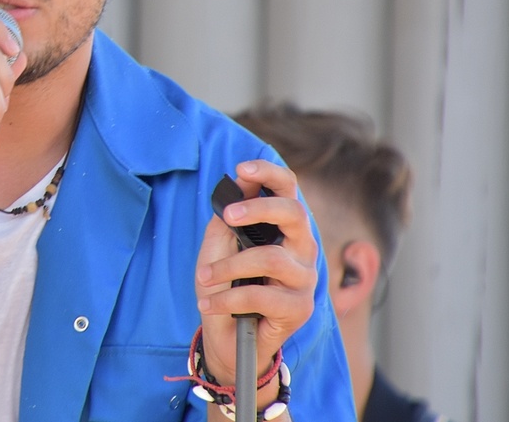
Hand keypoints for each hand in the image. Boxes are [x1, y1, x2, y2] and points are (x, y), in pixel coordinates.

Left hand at [194, 160, 317, 387]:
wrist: (228, 340)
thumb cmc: (225, 287)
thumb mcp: (217, 248)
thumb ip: (226, 219)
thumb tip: (236, 186)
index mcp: (284, 229)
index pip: (289, 191)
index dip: (270, 174)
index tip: (243, 168)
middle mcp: (302, 249)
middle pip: (294, 214)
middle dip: (259, 208)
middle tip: (228, 215)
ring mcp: (304, 279)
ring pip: (269, 257)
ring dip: (227, 266)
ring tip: (203, 278)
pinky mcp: (299, 309)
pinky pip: (260, 295)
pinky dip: (227, 298)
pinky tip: (208, 303)